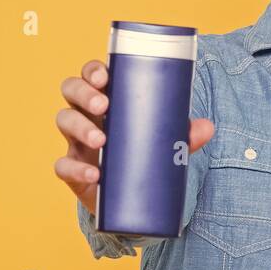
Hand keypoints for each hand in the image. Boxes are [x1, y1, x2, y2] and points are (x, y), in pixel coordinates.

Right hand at [54, 59, 214, 215]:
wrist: (132, 198)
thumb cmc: (144, 154)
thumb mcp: (165, 142)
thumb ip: (184, 135)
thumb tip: (207, 127)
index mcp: (107, 98)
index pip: (92, 75)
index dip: (93, 71)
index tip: (105, 76)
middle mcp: (86, 114)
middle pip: (71, 91)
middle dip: (84, 93)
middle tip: (103, 106)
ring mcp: (76, 141)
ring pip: (63, 121)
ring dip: (80, 127)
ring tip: (100, 139)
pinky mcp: (73, 171)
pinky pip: (62, 165)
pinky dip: (75, 169)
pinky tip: (94, 174)